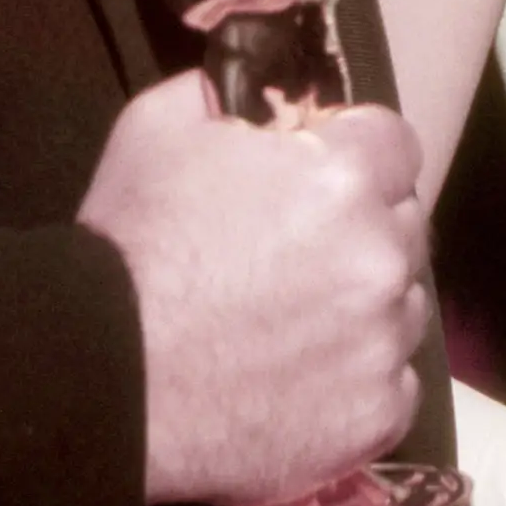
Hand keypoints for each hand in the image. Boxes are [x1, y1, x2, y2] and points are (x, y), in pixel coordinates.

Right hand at [78, 74, 428, 505]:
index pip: (395, 143)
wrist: (103, 383)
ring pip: (403, 304)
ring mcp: (383, 342)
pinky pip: (393, 383)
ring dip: (365, 303)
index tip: (320, 173)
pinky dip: (359, 378)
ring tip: (295, 321)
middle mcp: (380, 255)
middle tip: (297, 253)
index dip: (355, 153)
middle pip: (403, 223)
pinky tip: (303, 377)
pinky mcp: (375, 416)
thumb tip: (263, 89)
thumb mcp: (158, 127)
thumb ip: (230, 93)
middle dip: (362, 226)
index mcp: (343, 176)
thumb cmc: (129, 247)